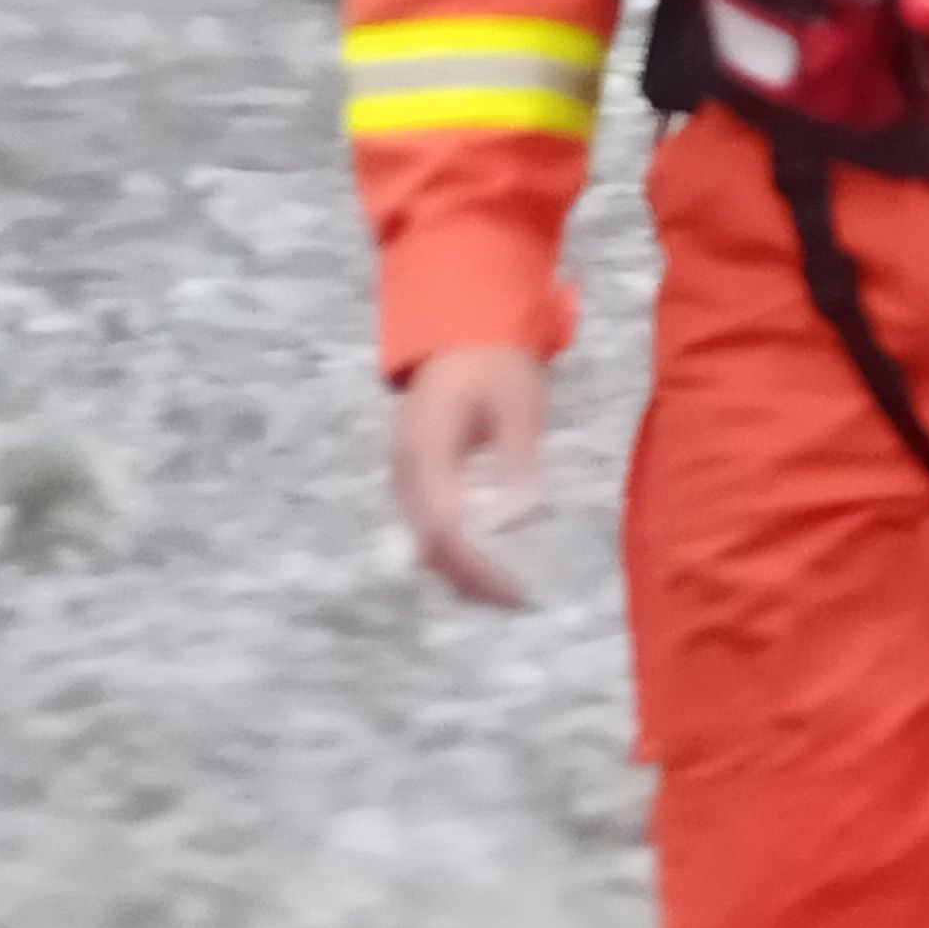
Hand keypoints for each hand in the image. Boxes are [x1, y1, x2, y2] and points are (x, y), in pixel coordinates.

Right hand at [393, 344, 550, 607]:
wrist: (463, 327)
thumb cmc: (496, 361)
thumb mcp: (518, 406)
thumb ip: (516, 460)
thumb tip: (523, 519)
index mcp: (426, 451)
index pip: (443, 528)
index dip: (476, 566)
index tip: (514, 589)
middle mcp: (405, 470)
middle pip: (427, 543)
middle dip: (470, 578)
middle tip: (519, 600)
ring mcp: (406, 473)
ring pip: (424, 539)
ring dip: (461, 570)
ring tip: (508, 592)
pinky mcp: (416, 475)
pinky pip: (429, 524)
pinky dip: (455, 550)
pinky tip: (489, 563)